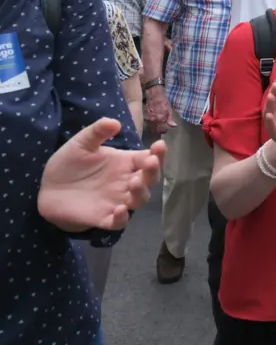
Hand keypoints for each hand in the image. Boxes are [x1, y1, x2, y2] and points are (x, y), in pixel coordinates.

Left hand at [38, 118, 165, 231]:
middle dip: (154, 171)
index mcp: (125, 163)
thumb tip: (115, 122)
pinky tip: (119, 209)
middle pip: (150, 178)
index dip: (158, 153)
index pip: (149, 158)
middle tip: (151, 162)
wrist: (48, 189)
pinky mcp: (103, 218)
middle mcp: (126, 182)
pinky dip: (122, 218)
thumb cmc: (69, 165)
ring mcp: (117, 201)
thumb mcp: (81, 144)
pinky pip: (118, 222)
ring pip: (139, 199)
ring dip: (141, 192)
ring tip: (134, 183)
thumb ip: (97, 132)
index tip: (159, 145)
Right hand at [143, 86, 175, 134]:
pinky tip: (153, 123)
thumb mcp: (169, 110)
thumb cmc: (163, 102)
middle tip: (161, 128)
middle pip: (155, 131)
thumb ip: (170, 119)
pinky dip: (150, 125)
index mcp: (160, 119)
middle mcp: (153, 120)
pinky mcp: (144, 117)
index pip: (161, 130)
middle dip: (158, 131)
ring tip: (157, 126)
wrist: (154, 95)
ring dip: (154, 129)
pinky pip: (147, 124)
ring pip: (150, 129)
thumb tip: (174, 126)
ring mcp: (148, 119)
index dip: (164, 131)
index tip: (165, 129)